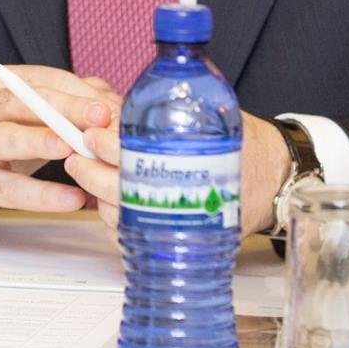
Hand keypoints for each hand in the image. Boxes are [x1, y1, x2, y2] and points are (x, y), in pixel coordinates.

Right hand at [0, 65, 119, 224]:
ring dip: (39, 141)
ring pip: (5, 139)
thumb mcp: (28, 116)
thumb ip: (70, 105)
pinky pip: (8, 188)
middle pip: (24, 102)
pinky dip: (41, 195)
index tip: (111, 108)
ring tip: (71, 147)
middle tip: (99, 118)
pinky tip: (71, 198)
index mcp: (1, 84)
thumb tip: (114, 105)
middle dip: (64, 108)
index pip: (43, 80)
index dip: (79, 92)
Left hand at [65, 109, 291, 236]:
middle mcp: (180, 197)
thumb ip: (160, 115)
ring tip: (88, 175)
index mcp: (186, 162)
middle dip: (89, 170)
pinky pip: (133, 239)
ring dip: (97, 196)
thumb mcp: (205, 117)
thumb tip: (108, 106)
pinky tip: (108, 202)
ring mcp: (177, 224)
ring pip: (119, 216)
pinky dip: (114, 223)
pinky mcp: (175, 241)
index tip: (89, 134)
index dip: (104, 143)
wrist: (273, 179)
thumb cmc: (239, 145)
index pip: (131, 155)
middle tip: (76, 155)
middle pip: (116, 188)